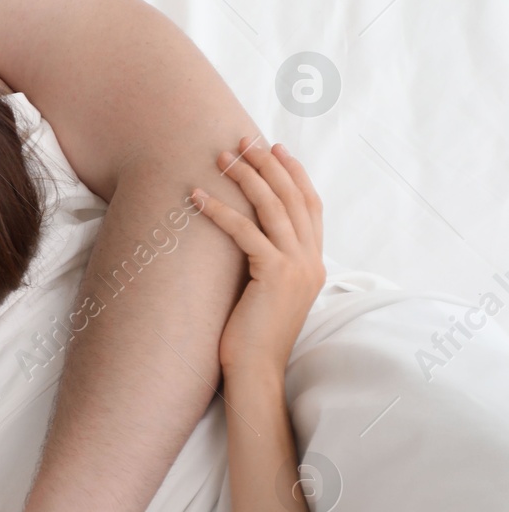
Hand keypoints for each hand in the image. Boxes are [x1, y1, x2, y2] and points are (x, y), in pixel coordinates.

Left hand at [194, 138, 324, 374]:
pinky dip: (220, 209)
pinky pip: (245, 232)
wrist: (258, 371)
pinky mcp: (275, 276)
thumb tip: (249, 237)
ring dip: (245, 177)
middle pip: (292, 197)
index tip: (275, 149)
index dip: (294, 174)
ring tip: (221, 156)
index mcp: (314, 262)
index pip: (310, 205)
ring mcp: (298, 267)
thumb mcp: (268, 291)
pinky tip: (197, 196)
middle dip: (268, 164)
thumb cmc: (253, 334)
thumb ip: (270, 263)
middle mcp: (312, 260)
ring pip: (272, 207)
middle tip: (244, 140)